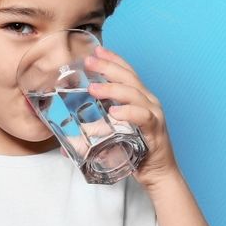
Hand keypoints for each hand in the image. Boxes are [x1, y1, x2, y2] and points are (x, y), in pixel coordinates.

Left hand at [84, 44, 178, 189]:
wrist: (159, 175)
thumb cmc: (138, 154)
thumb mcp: (113, 139)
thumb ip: (94, 136)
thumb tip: (66, 144)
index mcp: (140, 99)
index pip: (127, 73)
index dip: (113, 60)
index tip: (96, 50)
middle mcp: (149, 103)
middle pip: (129, 78)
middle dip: (108, 67)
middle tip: (89, 61)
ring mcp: (154, 115)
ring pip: (135, 94)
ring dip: (113, 89)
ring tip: (94, 88)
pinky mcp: (155, 131)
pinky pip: (143, 117)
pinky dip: (129, 112)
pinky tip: (115, 112)